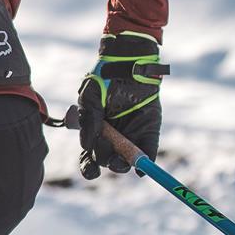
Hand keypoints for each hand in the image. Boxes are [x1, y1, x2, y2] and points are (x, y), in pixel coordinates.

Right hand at [76, 32, 167, 178]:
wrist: (128, 63)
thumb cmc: (105, 79)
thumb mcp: (90, 99)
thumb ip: (88, 121)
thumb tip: (86, 146)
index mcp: (95, 133)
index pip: (90, 158)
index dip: (89, 168)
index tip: (92, 171)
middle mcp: (112, 138)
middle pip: (107, 160)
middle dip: (105, 159)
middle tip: (106, 147)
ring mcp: (130, 136)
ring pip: (126, 159)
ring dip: (122, 163)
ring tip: (121, 158)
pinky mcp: (148, 132)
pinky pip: (148, 151)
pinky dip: (146, 163)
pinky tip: (142, 169)